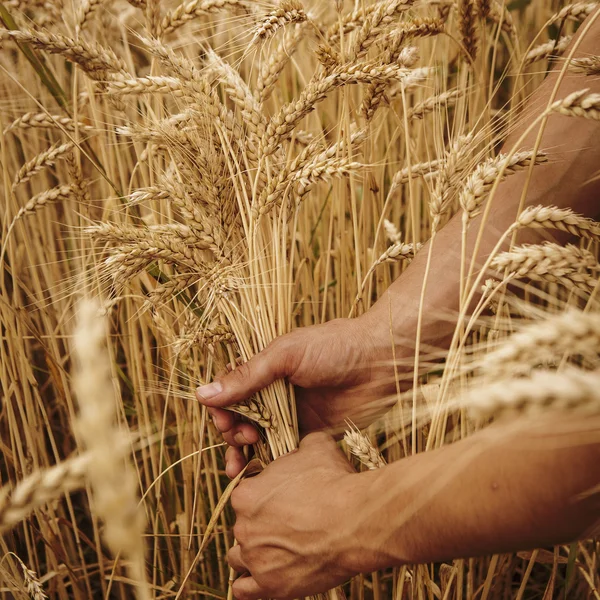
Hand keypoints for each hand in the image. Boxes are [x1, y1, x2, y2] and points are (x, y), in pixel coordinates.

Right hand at [196, 317, 398, 476]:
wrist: (382, 360)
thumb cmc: (333, 346)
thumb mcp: (285, 356)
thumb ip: (246, 377)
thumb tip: (202, 395)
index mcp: (266, 368)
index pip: (231, 391)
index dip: (222, 409)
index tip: (223, 420)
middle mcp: (275, 393)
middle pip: (241, 418)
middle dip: (232, 433)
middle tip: (242, 437)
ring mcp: (293, 414)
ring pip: (258, 439)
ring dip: (244, 453)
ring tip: (241, 465)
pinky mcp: (311, 434)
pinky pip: (284, 453)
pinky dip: (269, 465)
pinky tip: (260, 475)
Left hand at [227, 432, 374, 599]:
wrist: (356, 521)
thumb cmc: (335, 482)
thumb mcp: (316, 448)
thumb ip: (300, 445)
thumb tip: (302, 444)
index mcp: (246, 494)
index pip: (245, 494)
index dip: (264, 494)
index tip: (283, 496)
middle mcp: (243, 528)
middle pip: (243, 525)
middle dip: (261, 523)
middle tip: (290, 521)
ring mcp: (255, 559)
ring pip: (239, 558)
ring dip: (254, 553)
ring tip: (278, 549)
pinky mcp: (270, 586)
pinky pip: (244, 591)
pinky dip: (251, 584)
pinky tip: (267, 574)